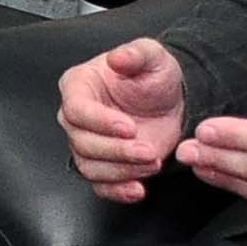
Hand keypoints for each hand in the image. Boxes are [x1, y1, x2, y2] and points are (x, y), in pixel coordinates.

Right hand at [58, 39, 184, 203]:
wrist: (170, 101)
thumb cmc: (153, 77)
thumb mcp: (152, 57)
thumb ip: (136, 54)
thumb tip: (118, 58)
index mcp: (78, 86)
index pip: (76, 110)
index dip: (100, 122)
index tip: (129, 128)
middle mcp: (77, 117)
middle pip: (82, 142)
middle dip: (117, 150)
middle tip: (148, 150)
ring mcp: (88, 143)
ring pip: (90, 167)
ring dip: (122, 170)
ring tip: (152, 162)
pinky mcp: (103, 164)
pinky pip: (100, 185)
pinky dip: (117, 191)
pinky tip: (138, 189)